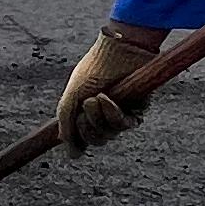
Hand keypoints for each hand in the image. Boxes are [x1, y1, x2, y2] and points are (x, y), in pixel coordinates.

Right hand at [56, 25, 164, 151]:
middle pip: (95, 140)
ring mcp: (121, 114)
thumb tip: (73, 155)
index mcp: (88, 113)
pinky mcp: (137, 111)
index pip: (82, 138)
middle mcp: (105, 116)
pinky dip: (113, 114)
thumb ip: (67, 124)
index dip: (76, 138)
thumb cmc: (93, 69)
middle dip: (87, 126)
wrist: (116, 50)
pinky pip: (124, 125)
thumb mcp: (72, 97)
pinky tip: (107, 98)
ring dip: (99, 118)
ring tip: (97, 97)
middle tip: (87, 103)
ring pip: (108, 134)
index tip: (70, 134)